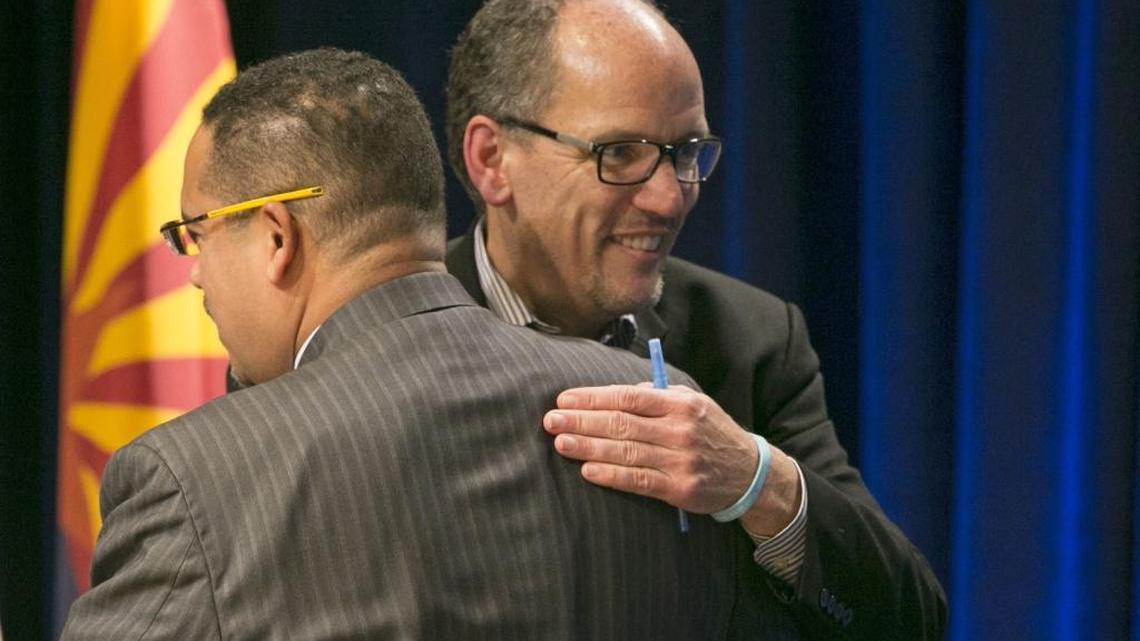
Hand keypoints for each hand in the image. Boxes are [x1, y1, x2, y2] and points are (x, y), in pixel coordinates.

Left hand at [543, 384, 753, 512]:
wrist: (749, 473)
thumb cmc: (711, 433)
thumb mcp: (693, 404)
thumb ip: (657, 396)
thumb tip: (615, 394)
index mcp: (680, 404)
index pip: (628, 396)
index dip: (593, 398)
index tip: (565, 399)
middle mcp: (680, 430)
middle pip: (621, 423)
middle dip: (582, 421)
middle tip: (551, 420)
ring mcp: (680, 460)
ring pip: (626, 452)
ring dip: (589, 447)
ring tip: (561, 442)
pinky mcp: (679, 488)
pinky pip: (638, 480)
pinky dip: (611, 475)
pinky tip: (587, 470)